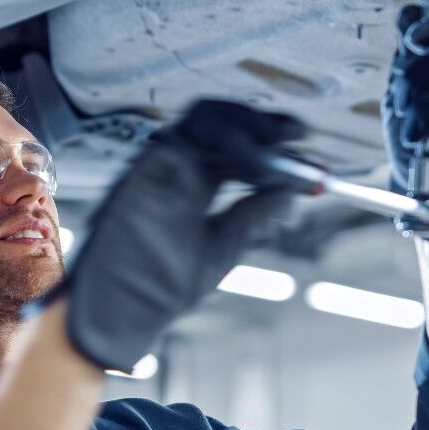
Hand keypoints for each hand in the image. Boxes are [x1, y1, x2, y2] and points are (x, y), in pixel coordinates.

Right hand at [49, 100, 304, 372]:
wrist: (122, 310)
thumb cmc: (162, 286)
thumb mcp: (222, 247)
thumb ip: (254, 216)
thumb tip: (292, 192)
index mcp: (195, 184)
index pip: (236, 148)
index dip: (271, 142)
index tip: (306, 147)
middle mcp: (177, 168)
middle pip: (225, 123)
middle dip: (265, 125)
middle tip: (298, 133)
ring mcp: (160, 166)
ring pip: (207, 119)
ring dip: (248, 128)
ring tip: (279, 147)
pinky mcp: (145, 168)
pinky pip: (187, 136)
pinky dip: (226, 140)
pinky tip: (253, 165)